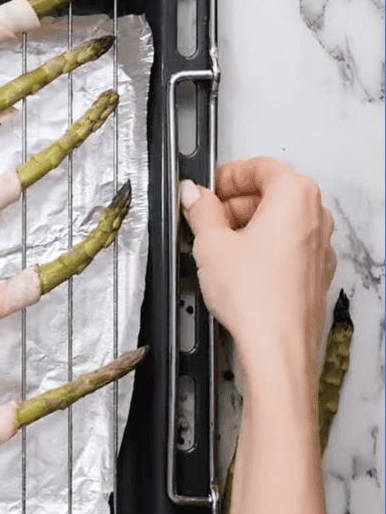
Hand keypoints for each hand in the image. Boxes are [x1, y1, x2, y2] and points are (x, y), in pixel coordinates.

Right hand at [179, 157, 334, 392]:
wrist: (278, 346)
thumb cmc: (257, 297)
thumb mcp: (211, 243)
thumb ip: (200, 210)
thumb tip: (194, 195)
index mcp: (296, 196)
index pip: (260, 167)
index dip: (226, 175)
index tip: (205, 187)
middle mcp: (316, 217)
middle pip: (272, 192)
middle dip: (235, 200)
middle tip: (204, 214)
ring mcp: (319, 246)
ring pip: (280, 220)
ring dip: (247, 224)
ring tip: (215, 244)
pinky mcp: (313, 271)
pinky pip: (286, 245)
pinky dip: (261, 246)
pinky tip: (234, 265)